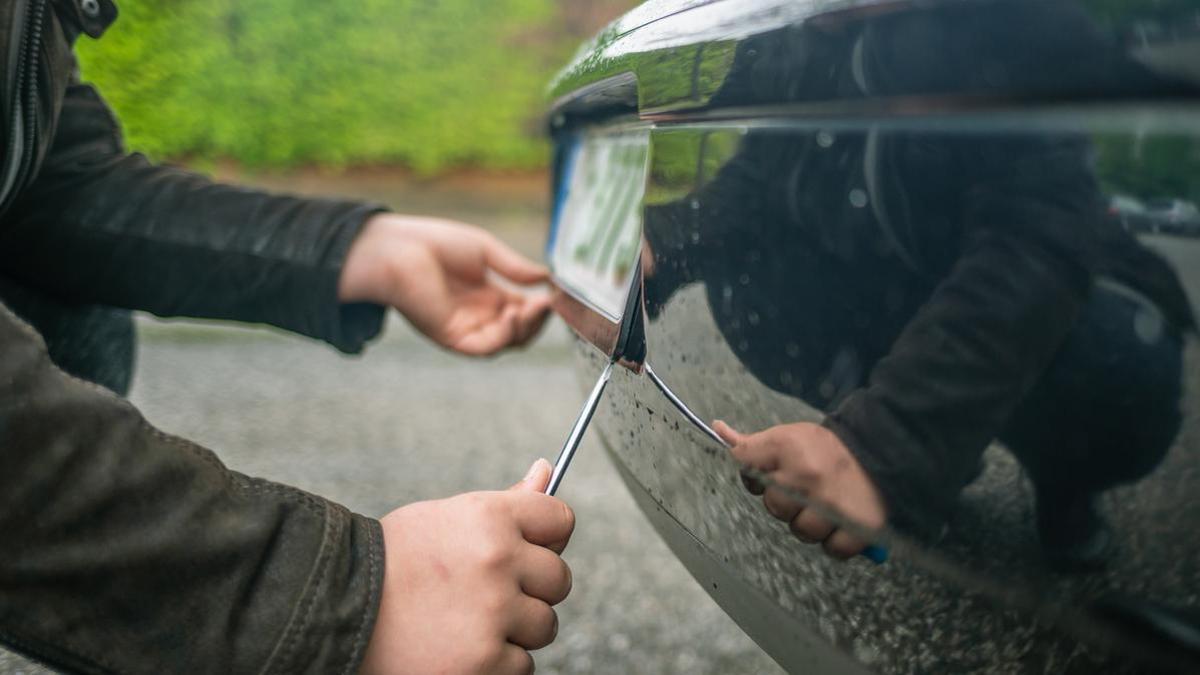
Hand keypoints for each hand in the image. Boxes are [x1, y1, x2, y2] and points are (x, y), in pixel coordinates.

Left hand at [339, 214, 551, 354]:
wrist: (398, 249)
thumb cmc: (434, 243)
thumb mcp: (485, 251)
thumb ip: (515, 268)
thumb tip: (546, 278)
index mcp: (486, 296)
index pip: (523, 311)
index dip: (541, 306)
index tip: (555, 294)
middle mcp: (478, 316)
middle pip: (520, 332)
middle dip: (538, 320)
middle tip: (548, 303)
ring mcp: (466, 328)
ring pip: (507, 343)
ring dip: (526, 329)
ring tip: (533, 308)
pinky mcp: (452, 337)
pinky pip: (485, 348)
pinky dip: (504, 337)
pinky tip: (511, 316)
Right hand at [359, 459, 574, 674]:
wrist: (339, 611)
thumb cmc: (395, 561)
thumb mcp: (446, 518)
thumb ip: (505, 504)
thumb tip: (546, 471)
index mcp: (490, 517)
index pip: (560, 520)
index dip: (547, 538)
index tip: (529, 550)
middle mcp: (498, 561)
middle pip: (558, 579)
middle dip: (531, 589)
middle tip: (487, 592)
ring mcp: (494, 614)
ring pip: (544, 625)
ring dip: (515, 629)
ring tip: (467, 620)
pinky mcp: (485, 661)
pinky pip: (521, 664)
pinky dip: (496, 662)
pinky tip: (459, 647)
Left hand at [714, 421, 885, 558]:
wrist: (883, 451)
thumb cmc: (828, 448)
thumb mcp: (790, 435)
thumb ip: (754, 443)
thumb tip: (718, 428)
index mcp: (788, 449)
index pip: (747, 466)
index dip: (756, 475)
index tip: (774, 473)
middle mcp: (808, 478)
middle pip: (775, 508)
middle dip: (787, 502)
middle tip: (808, 490)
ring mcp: (833, 506)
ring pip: (802, 532)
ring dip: (812, 524)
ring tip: (827, 506)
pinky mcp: (858, 528)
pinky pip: (832, 549)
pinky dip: (836, 541)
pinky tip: (842, 522)